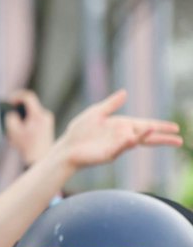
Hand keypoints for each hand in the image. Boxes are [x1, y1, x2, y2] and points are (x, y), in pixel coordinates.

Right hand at [2, 89, 56, 165]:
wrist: (39, 159)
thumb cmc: (26, 146)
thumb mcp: (13, 131)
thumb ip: (10, 118)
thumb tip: (12, 114)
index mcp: (38, 115)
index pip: (28, 97)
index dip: (17, 95)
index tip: (8, 100)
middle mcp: (45, 115)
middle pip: (29, 106)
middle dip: (17, 109)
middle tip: (8, 113)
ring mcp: (47, 121)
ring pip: (31, 113)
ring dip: (21, 117)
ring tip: (13, 127)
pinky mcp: (47, 127)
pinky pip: (34, 119)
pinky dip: (26, 123)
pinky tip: (19, 133)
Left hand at [52, 89, 182, 173]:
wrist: (66, 147)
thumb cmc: (80, 131)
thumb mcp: (96, 113)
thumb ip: (111, 104)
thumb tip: (125, 92)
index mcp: (122, 126)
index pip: (145, 125)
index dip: (160, 126)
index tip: (175, 128)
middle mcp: (122, 136)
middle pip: (146, 136)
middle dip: (162, 137)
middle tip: (179, 140)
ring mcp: (116, 146)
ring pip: (135, 141)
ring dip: (145, 136)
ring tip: (155, 129)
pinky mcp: (108, 154)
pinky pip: (119, 147)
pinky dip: (127, 142)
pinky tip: (133, 138)